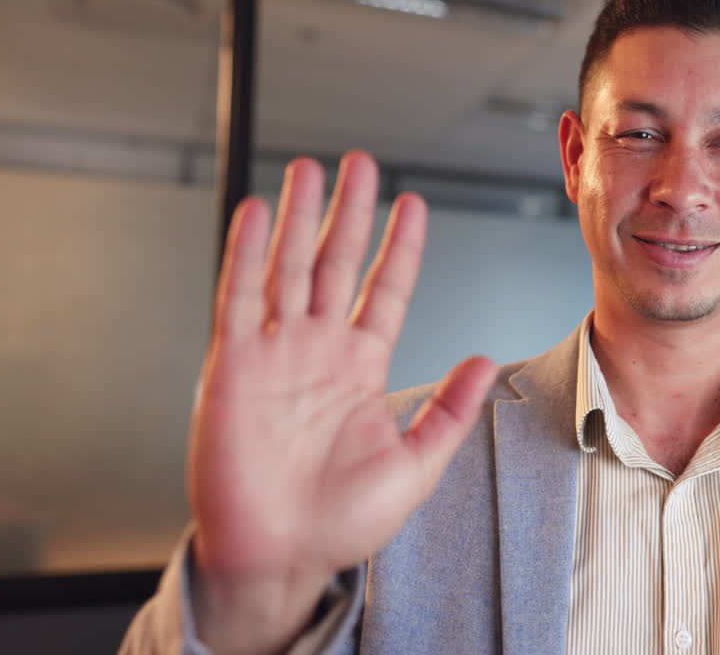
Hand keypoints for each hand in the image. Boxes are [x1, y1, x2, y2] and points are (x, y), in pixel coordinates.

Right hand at [186, 151, 494, 653]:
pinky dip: (247, 255)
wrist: (280, 555)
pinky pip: (239, 300)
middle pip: (336, 264)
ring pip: (289, 269)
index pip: (386, 291)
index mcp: (362, 369)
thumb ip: (451, 411)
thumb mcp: (416, 465)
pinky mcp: (232, 367)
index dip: (400, 247)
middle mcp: (318, 352)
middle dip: (348, 213)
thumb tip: (487, 362)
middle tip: (360, 164)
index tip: (414, 204)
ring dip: (299, 219)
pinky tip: (261, 214)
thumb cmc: (343, 521)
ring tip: (310, 170)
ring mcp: (274, 355)